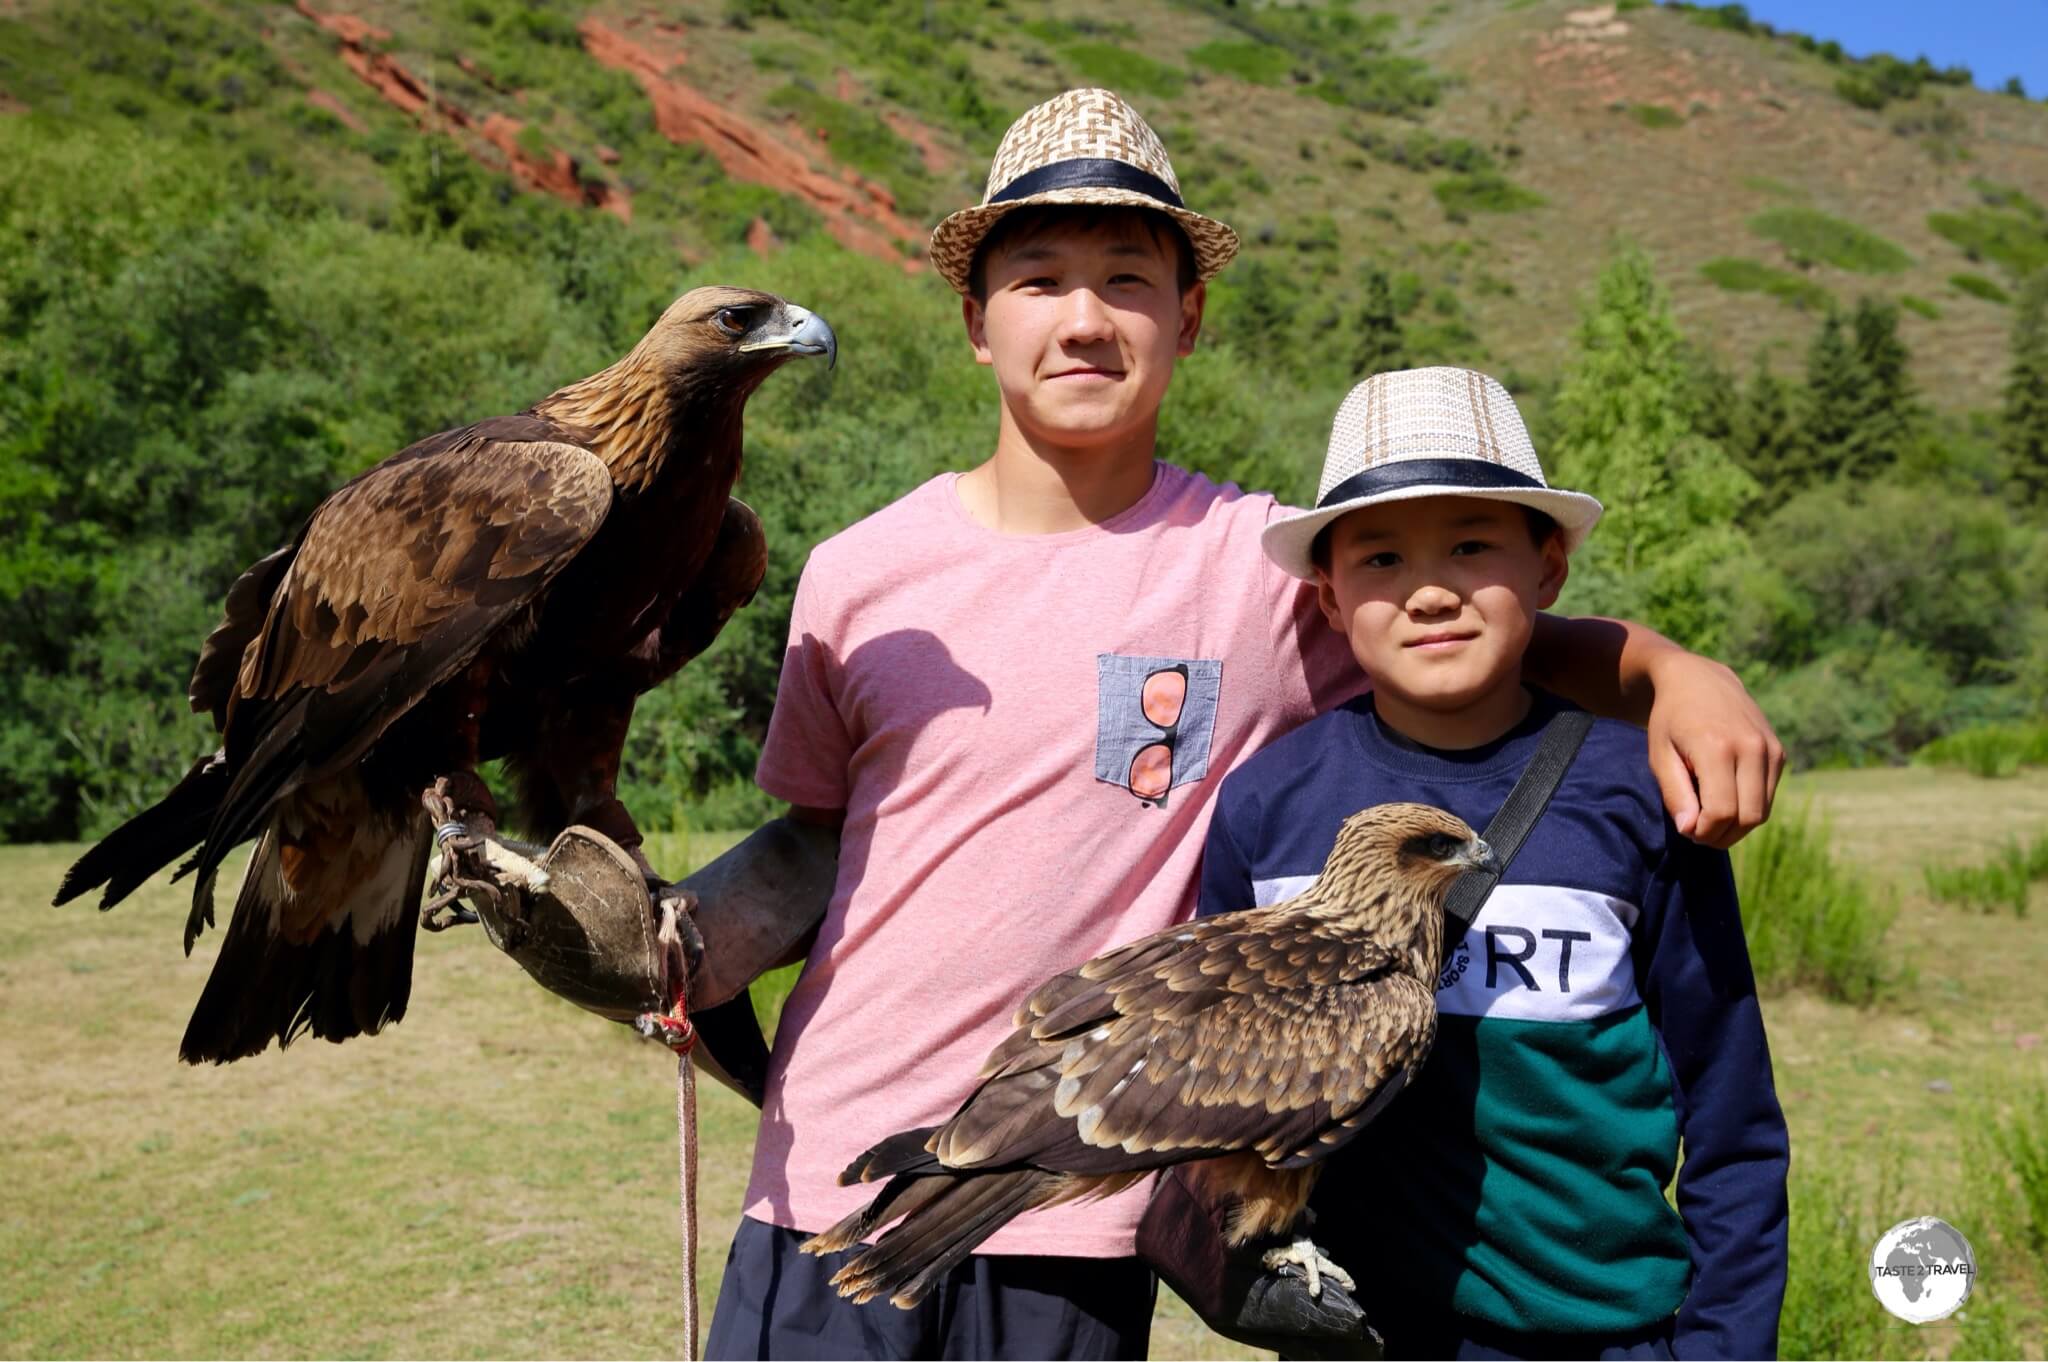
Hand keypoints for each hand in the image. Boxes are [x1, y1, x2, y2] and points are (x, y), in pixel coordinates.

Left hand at [1645, 654, 1784, 847]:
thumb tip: (1691, 829)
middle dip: (1722, 835)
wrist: (1698, 679)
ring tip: (1709, 818)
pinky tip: (1724, 798)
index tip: (1687, 829)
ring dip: (1737, 827)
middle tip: (1698, 831)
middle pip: (1748, 817)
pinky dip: (1748, 807)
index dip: (1704, 831)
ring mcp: (1770, 748)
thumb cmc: (1671, 720)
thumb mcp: (1660, 756)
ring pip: (1763, 811)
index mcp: (1717, 747)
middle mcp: (1751, 747)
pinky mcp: (1779, 752)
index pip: (1722, 811)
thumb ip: (1675, 794)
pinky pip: (1769, 796)